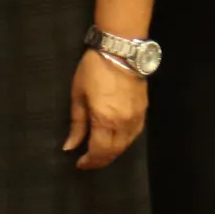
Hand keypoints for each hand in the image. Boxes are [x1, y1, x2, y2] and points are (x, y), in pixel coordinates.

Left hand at [65, 51, 147, 170]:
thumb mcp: (78, 95)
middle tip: (89, 161)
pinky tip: (117, 139)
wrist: (120, 49)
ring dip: (113, 152)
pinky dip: (125, 141)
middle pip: (114, 151)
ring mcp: (136, 116)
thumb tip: (70, 146)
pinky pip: (135, 133)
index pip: (99, 152)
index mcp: (105, 120)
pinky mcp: (144, 109)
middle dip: (101, 160)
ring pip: (126, 144)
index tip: (80, 163)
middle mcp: (123, 123)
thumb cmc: (94, 70)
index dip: (89, 161)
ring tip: (101, 151)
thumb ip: (77, 124)